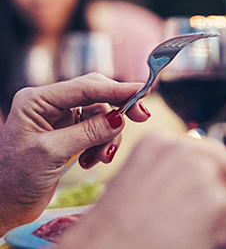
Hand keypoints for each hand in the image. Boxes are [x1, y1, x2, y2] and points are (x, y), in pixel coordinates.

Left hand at [0, 73, 150, 233]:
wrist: (4, 206)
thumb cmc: (15, 180)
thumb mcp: (51, 152)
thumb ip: (88, 132)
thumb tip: (120, 117)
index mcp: (36, 100)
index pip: (85, 87)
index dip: (116, 88)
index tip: (142, 91)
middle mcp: (48, 105)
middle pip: (96, 95)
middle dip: (117, 110)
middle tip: (142, 117)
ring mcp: (59, 119)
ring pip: (100, 115)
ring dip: (107, 136)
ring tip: (101, 158)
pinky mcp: (68, 135)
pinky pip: (97, 131)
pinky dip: (101, 145)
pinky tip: (90, 161)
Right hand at [57, 133, 225, 248]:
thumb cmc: (111, 232)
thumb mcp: (139, 184)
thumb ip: (176, 174)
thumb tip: (213, 178)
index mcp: (161, 142)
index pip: (215, 153)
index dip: (221, 178)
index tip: (219, 194)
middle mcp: (184, 149)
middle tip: (217, 220)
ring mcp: (203, 173)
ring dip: (223, 223)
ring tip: (190, 237)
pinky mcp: (216, 201)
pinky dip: (223, 239)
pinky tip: (195, 244)